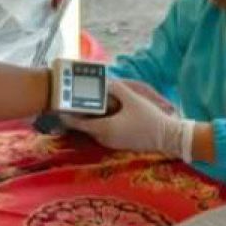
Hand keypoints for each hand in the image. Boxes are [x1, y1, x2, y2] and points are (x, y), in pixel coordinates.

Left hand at [64, 79, 195, 160]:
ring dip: (90, 119)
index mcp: (104, 128)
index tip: (58, 107)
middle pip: (85, 126)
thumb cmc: (150, 119)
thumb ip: (116, 88)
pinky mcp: (118, 143)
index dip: (66, 115)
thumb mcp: (133, 99)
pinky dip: (100, 123)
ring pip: (94, 129)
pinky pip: (103, 132)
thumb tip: (104, 81)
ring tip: (86, 104)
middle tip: (72, 100)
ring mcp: (112, 142)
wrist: (167, 137)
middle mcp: (105, 138)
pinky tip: (105, 112)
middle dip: (78, 115)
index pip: (78, 123)